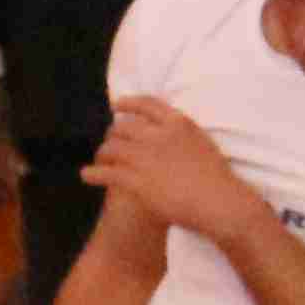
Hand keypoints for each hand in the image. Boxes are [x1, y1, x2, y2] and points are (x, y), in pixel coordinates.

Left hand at [84, 94, 260, 246]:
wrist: (218, 201)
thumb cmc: (217, 179)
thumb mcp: (202, 144)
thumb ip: (183, 136)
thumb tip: (171, 138)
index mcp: (177, 123)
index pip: (146, 105)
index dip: (128, 103)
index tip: (117, 105)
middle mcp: (158, 135)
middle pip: (123, 127)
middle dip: (113, 135)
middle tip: (110, 143)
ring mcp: (144, 156)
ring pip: (111, 148)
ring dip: (102, 154)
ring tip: (99, 161)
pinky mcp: (136, 178)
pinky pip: (106, 172)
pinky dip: (92, 173)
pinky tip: (86, 176)